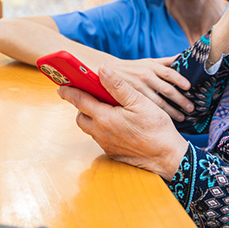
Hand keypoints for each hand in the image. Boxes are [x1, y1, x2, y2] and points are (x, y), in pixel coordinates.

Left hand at [58, 65, 189, 179]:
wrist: (167, 157)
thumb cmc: (156, 128)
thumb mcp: (139, 102)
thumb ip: (118, 86)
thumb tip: (102, 70)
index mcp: (104, 118)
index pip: (79, 101)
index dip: (69, 92)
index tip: (61, 86)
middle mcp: (101, 133)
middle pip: (81, 118)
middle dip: (81, 107)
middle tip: (89, 96)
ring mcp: (106, 145)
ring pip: (91, 130)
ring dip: (93, 119)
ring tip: (106, 109)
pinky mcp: (113, 154)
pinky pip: (102, 139)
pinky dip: (104, 129)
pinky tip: (118, 124)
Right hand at [107, 56, 192, 121]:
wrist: (107, 73)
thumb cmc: (133, 68)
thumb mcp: (148, 62)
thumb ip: (166, 62)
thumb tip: (182, 57)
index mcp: (152, 67)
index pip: (169, 73)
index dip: (180, 80)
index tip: (189, 88)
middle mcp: (146, 77)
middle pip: (167, 89)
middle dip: (180, 100)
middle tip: (191, 108)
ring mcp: (139, 89)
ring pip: (159, 102)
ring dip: (172, 111)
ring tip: (182, 118)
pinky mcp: (132, 99)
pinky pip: (148, 108)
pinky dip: (159, 114)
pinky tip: (166, 121)